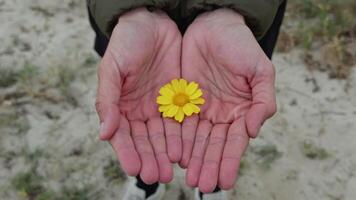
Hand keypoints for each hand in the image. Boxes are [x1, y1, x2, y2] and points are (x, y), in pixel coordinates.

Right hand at [95, 8, 181, 183]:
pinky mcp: (178, 99)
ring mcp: (159, 106)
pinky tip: (184, 151)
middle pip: (144, 140)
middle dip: (150, 158)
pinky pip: (180, 121)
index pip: (122, 135)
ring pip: (163, 135)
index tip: (135, 168)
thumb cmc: (127, 42)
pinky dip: (182, 137)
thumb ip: (107, 100)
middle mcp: (139, 110)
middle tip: (158, 176)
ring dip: (166, 153)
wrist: (152, 22)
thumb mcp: (112, 68)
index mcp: (120, 105)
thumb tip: (104, 133)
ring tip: (171, 170)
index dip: (128, 152)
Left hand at [180, 9, 275, 191]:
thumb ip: (263, 100)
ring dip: (193, 158)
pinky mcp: (183, 101)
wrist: (213, 26)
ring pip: (196, 139)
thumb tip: (254, 131)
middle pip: (214, 145)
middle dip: (209, 165)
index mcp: (241, 110)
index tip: (224, 180)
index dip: (230, 160)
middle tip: (203, 184)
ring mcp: (202, 109)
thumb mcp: (260, 70)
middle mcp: (221, 114)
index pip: (235, 141)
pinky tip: (176, 155)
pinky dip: (178, 140)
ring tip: (189, 177)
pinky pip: (179, 123)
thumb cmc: (240, 46)